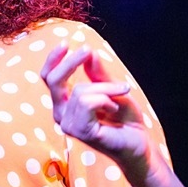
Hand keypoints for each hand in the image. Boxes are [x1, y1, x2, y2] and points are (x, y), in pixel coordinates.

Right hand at [40, 44, 147, 175]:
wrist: (139, 144)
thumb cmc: (125, 119)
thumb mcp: (112, 89)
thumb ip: (98, 75)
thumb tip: (89, 54)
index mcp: (64, 104)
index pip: (48, 78)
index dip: (52, 60)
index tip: (66, 43)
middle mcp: (60, 114)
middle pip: (53, 80)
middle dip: (70, 63)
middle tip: (88, 50)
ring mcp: (68, 125)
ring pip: (80, 90)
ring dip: (106, 88)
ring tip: (119, 98)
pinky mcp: (80, 131)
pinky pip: (88, 102)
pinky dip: (106, 99)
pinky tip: (114, 109)